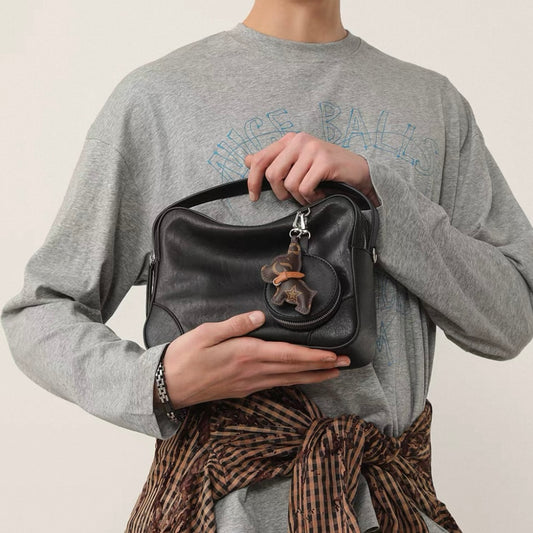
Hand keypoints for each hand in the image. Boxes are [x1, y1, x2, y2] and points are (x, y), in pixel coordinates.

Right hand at [156, 310, 349, 408]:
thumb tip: (259, 316)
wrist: (167, 385)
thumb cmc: (185, 356)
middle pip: (294, 370)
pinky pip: (276, 385)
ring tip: (332, 373)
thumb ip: (235, 325)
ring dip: (312, 376)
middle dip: (322, 367)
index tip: (334, 356)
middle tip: (346, 364)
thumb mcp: (206, 333)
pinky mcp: (243, 390)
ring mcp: (249, 384)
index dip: (314, 356)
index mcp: (246, 355)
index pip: (288, 355)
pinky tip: (300, 379)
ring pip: (288, 380)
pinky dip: (294, 381)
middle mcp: (253, 372)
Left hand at [245, 131, 380, 206]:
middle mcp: (300, 140)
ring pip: (290, 184)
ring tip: (311, 193)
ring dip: (299, 196)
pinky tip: (320, 194)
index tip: (254, 196)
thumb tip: (247, 160)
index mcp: (290, 140)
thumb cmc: (327, 170)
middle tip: (293, 196)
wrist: (358, 171)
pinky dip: (311, 197)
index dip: (252, 180)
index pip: (260, 159)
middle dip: (280, 192)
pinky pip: (305, 188)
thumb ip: (273, 161)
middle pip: (272, 174)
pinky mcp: (325, 161)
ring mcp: (312, 149)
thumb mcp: (297, 163)